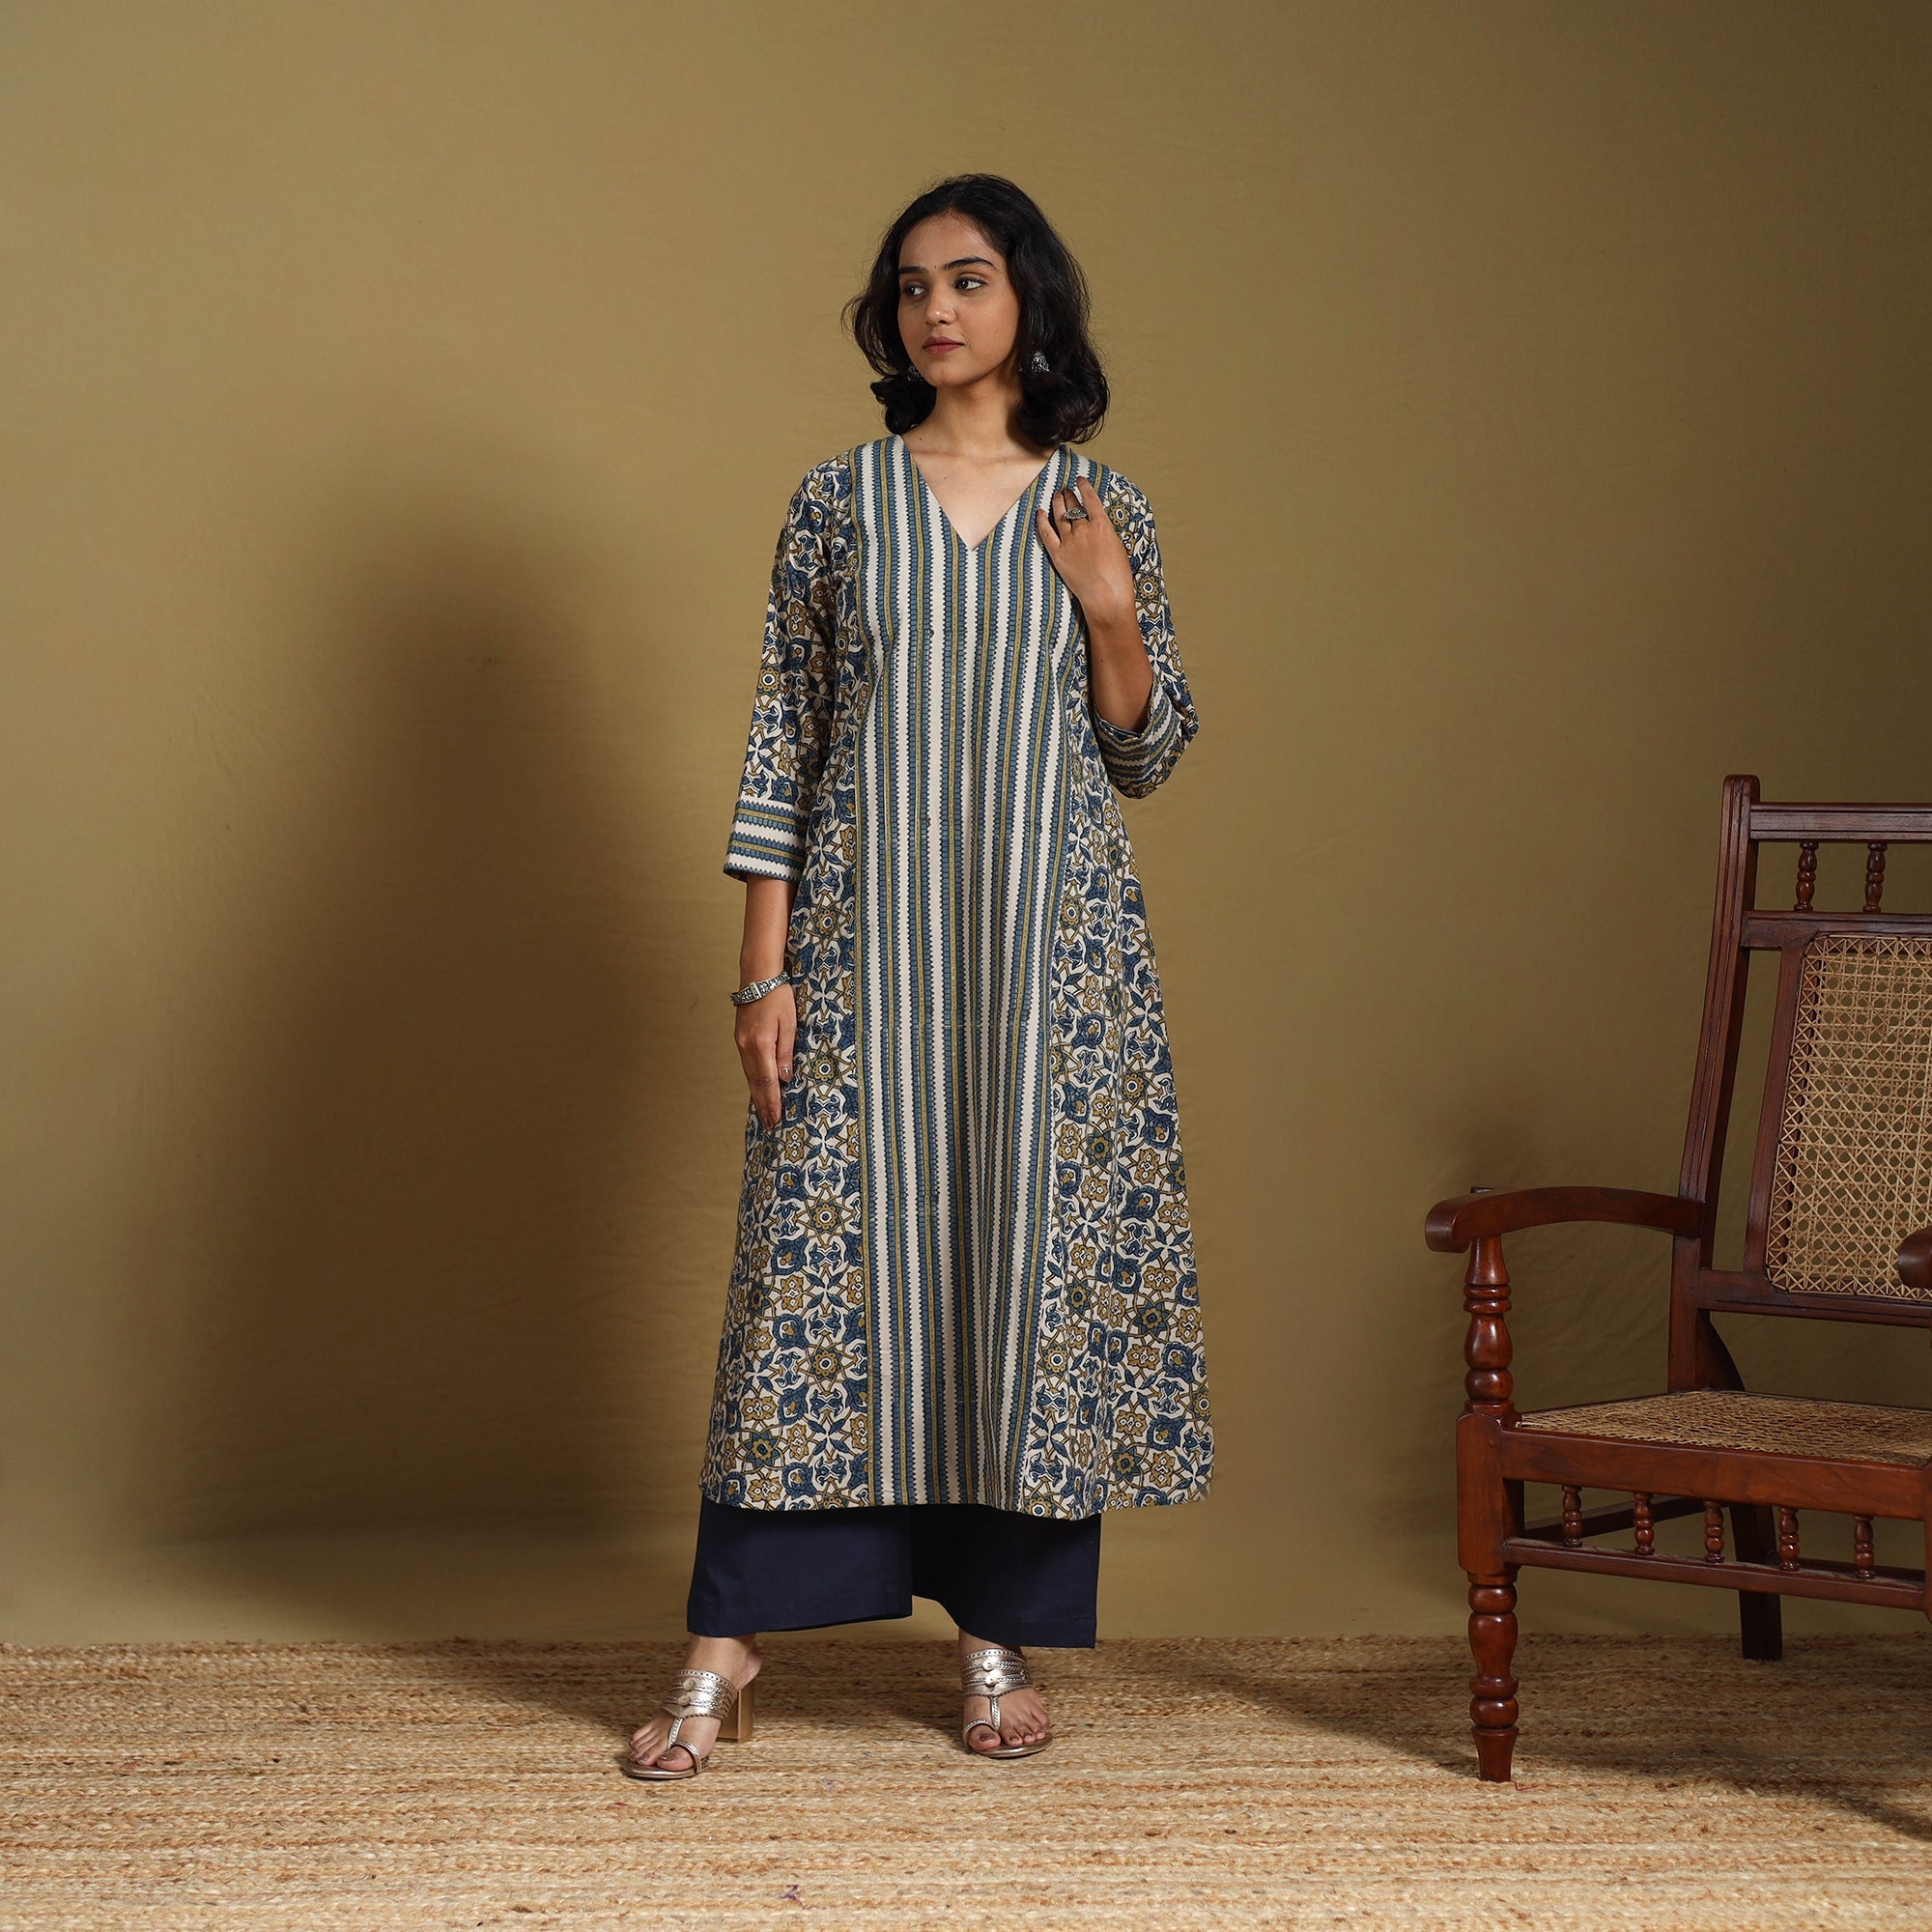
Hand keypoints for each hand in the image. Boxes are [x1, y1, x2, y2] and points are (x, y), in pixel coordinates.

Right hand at [736, 982, 796, 1128]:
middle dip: (764, 1105)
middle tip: (770, 1125)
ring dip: (757, 1096)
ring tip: (764, 1113)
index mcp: (760, 1044)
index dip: (773, 1102)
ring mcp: (740, 1043)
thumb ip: (786, 1052)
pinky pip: (747, 1066)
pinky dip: (752, 1081)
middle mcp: (746, 1047)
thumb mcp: (789, 1023)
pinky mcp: (740, 1039)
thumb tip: (784, 1078)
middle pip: (756, 1083)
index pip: (768, 1081)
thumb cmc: (778, 996)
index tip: (777, 1118)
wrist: (757, 976)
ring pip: (749, 1076)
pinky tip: (757, 1089)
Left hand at [1035, 477, 1132, 626]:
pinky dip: (1042, 520)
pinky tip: (1040, 512)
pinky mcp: (1057, 554)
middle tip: (1066, 489)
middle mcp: (1083, 529)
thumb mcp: (1117, 547)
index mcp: (1101, 525)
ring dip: (1057, 502)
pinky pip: (1046, 532)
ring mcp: (1069, 541)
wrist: (1106, 597)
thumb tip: (1096, 526)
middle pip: (1073, 505)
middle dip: (1070, 495)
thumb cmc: (1118, 576)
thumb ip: (1104, 533)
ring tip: (1056, 495)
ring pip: (1060, 515)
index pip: (1090, 499)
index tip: (1080, 480)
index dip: (1084, 487)